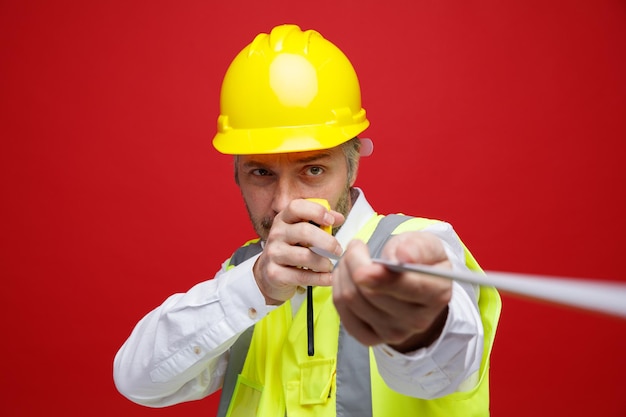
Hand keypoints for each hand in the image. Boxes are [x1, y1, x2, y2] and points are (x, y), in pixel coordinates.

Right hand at [253, 199, 343, 304]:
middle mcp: (276, 234)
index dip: (316, 211)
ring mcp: (273, 254)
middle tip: (338, 251)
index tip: (331, 221)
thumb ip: (320, 223)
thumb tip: (339, 218)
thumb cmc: (291, 249)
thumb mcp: (302, 232)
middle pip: (305, 231)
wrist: (269, 274)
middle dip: (327, 242)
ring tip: (330, 266)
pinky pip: (302, 276)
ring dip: (324, 262)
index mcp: (283, 219)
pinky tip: (328, 278)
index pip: (296, 207)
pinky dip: (320, 278)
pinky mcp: (274, 274)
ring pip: (305, 256)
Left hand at [332, 231, 451, 351]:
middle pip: (370, 292)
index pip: (405, 286)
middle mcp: (417, 320)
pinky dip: (338, 289)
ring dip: (344, 273)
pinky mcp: (371, 338)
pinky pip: (342, 313)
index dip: (378, 272)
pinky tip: (347, 278)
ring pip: (351, 300)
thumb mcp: (427, 245)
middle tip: (356, 247)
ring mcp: (393, 333)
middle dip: (354, 261)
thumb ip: (417, 247)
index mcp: (436, 294)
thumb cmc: (420, 262)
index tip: (360, 248)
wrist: (417, 288)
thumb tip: (403, 257)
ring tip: (351, 259)